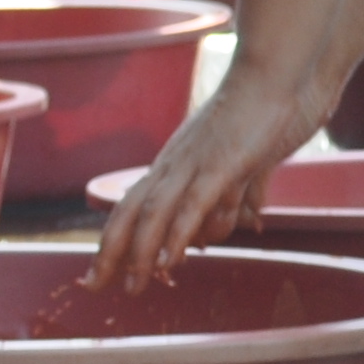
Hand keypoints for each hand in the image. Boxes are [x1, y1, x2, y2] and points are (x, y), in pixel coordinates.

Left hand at [88, 67, 317, 289]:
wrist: (272, 76)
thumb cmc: (259, 115)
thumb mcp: (243, 161)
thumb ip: (241, 194)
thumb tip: (247, 223)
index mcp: (172, 164)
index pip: (130, 206)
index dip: (113, 239)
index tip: (97, 270)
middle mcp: (172, 165)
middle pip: (128, 213)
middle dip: (109, 253)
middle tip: (92, 287)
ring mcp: (193, 165)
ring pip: (154, 214)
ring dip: (140, 254)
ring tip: (131, 286)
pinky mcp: (220, 165)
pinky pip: (192, 205)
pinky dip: (176, 235)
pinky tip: (168, 261)